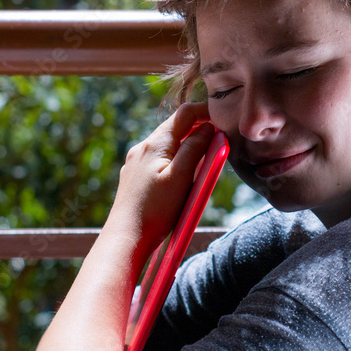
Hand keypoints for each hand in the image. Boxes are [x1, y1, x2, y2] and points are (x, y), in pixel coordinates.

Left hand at [109, 102, 220, 254]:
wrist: (125, 238)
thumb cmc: (155, 211)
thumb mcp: (180, 178)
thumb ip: (195, 149)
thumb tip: (209, 128)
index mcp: (156, 144)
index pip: (185, 113)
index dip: (207, 112)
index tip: (224, 120)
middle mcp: (143, 148)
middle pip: (176, 127)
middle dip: (199, 130)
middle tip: (219, 144)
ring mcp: (136, 162)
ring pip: (168, 144)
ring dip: (188, 147)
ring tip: (203, 164)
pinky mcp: (134, 176)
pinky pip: (159, 159)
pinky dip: (175, 160)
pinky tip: (181, 178)